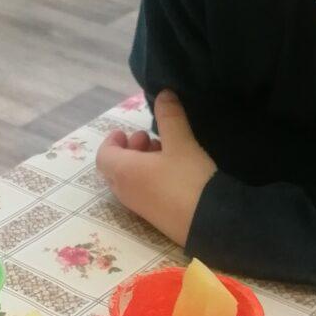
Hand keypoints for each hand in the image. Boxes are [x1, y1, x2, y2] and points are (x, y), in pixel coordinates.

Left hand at [95, 91, 216, 248]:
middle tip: (148, 138)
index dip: (112, 141)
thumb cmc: (189, 179)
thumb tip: (163, 93)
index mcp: (124, 172)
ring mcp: (139, 207)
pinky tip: (173, 171)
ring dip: (140, 163)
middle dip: (129, 149)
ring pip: (129, 180)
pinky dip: (149, 177)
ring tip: (164, 151)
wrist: (212, 223)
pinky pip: (142, 192)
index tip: (126, 131)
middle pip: (115, 168)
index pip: (104, 155)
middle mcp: (126, 191)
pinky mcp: (155, 217)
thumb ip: (170, 117)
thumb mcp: (181, 143)